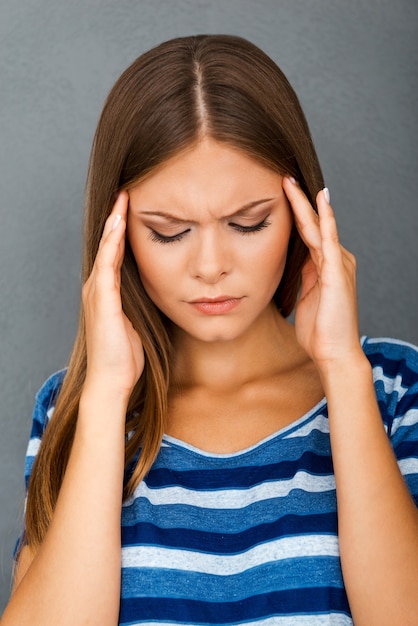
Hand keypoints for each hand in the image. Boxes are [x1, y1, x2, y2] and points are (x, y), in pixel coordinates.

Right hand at [82, 191, 144, 396]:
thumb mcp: (140, 319)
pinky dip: (112, 242)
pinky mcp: (102, 299)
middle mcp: (99, 286)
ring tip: (123, 199)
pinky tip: (118, 225)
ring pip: (106, 248)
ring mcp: (98, 291)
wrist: (112, 378)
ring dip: (114, 223)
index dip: (124, 229)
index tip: (135, 207)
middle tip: (126, 192)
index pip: (116, 252)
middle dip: (117, 218)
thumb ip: (147, 301)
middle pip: (109, 244)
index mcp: (109, 291)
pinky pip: (107, 263)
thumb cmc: (128, 354)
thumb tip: (168, 288)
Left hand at [282, 177, 362, 368]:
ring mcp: (338, 264)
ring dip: (305, 203)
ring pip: (319, 226)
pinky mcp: (337, 271)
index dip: (295, 214)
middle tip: (283, 178)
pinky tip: (320, 200)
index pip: (309, 233)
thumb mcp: (305, 298)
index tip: (280, 195)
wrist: (333, 353)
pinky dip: (325, 218)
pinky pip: (330, 239)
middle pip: (314, 224)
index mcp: (325, 267)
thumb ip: (303, 279)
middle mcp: (335, 261)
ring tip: (290, 182)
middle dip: (298, 201)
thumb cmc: (319, 332)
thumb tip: (293, 265)